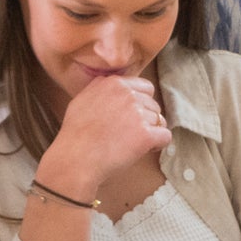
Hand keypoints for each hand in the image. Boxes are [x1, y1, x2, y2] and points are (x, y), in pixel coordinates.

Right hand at [39, 76, 170, 197]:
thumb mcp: (82, 99)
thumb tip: (109, 82)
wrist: (76, 158)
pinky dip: (158, 144)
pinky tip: (145, 149)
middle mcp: (129, 95)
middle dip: (146, 118)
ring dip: (151, 131)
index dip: (141, 103)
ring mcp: (139, 114)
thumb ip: (100, 87)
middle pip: (153, 104)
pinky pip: (165, 136)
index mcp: (115, 84)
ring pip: (160, 120)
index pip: (145, 87)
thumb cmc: (75, 133)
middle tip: (131, 132)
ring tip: (133, 143)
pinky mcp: (146, 135)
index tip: (132, 116)